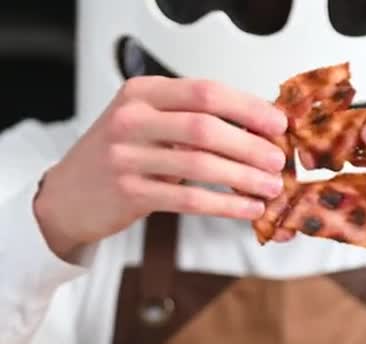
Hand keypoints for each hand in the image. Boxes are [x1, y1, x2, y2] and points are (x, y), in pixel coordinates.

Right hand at [34, 76, 287, 258]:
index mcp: (143, 93)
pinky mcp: (128, 192)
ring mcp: (126, 156)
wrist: (67, 196)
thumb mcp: (149, 122)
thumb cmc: (119, 155)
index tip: (277, 124)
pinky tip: (247, 208)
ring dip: (244, 178)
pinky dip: (225, 204)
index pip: (206, 92)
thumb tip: (257, 128)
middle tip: (277, 160)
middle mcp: (131, 118)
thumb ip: (192, 119)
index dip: (248, 107)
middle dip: (250, 145)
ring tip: (270, 186)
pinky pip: (189, 199)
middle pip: (206, 128)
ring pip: (200, 165)